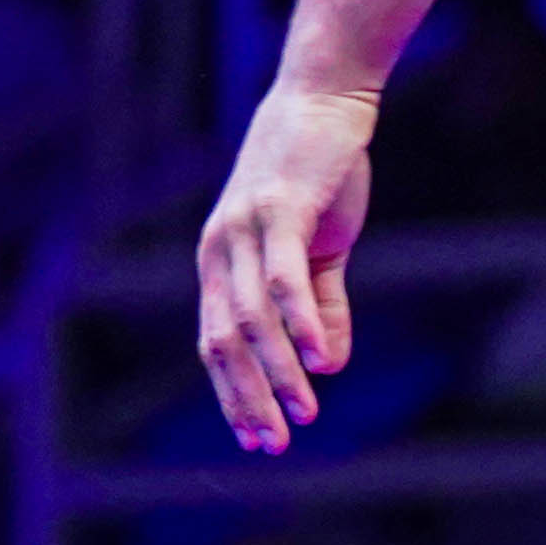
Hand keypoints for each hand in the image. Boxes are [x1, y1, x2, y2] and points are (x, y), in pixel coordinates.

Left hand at [196, 80, 377, 452]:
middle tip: (275, 444)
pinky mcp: (278, 210)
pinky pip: (283, 279)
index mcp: (221, 262)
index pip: (214, 342)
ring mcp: (244, 229)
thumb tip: (331, 364)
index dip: (232, 394)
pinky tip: (323, 360)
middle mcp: (220, 249)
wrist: (324, 100)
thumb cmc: (316, 174)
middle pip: (223, 341)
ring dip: (278, 371)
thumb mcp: (319, 249)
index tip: (256, 440)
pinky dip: (302, 324)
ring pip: (252, 319)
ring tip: (305, 412)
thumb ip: (321, 304)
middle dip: (247, 398)